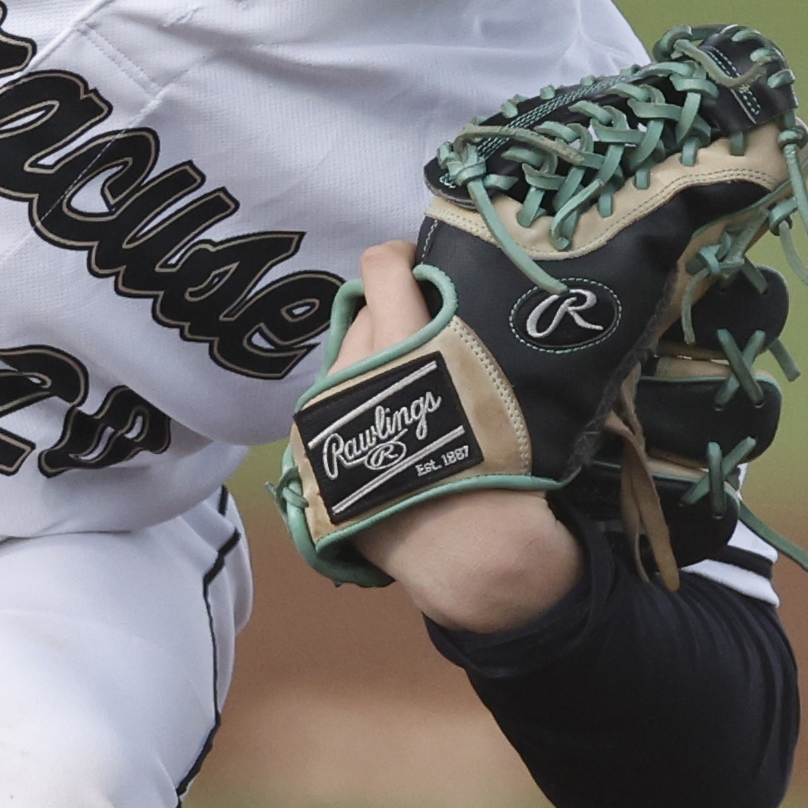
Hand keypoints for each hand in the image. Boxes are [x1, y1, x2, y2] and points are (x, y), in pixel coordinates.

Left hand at [341, 240, 587, 632]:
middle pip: (365, 310)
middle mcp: (354, 365)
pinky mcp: (311, 441)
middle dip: (393, 313)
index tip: (417, 266)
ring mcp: (327, 404)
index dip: (399, 258)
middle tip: (427, 336)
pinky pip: (331, 396)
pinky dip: (353, 400)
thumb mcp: (494, 381)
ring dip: (371, 357)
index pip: (381, 267)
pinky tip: (382, 427)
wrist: (466, 549)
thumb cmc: (497, 465)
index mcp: (404, 344)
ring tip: (405, 390)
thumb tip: (443, 295)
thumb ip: (459, 335)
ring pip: (345, 353)